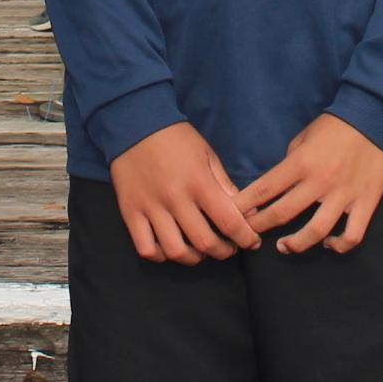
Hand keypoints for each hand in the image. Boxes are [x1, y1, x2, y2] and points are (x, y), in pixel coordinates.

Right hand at [108, 121, 262, 262]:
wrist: (135, 123)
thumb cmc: (176, 138)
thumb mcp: (207, 154)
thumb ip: (226, 185)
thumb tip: (248, 211)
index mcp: (199, 182)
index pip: (229, 221)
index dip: (245, 238)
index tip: (252, 242)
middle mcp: (175, 198)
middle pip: (204, 242)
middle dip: (223, 252)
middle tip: (228, 248)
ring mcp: (150, 207)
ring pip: (175, 251)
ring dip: (194, 258)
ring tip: (200, 251)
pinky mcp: (130, 212)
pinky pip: (145, 248)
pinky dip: (160, 255)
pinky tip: (170, 248)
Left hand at [241, 113, 382, 253]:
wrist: (376, 117)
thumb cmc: (336, 126)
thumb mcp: (304, 136)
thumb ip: (291, 161)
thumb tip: (281, 183)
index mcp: (301, 163)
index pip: (264, 189)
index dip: (244, 205)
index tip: (231, 214)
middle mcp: (320, 182)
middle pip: (282, 214)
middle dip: (259, 226)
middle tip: (248, 234)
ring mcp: (344, 196)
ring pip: (315, 232)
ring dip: (295, 244)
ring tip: (284, 247)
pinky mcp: (366, 203)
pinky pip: (352, 235)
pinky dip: (339, 245)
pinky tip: (328, 244)